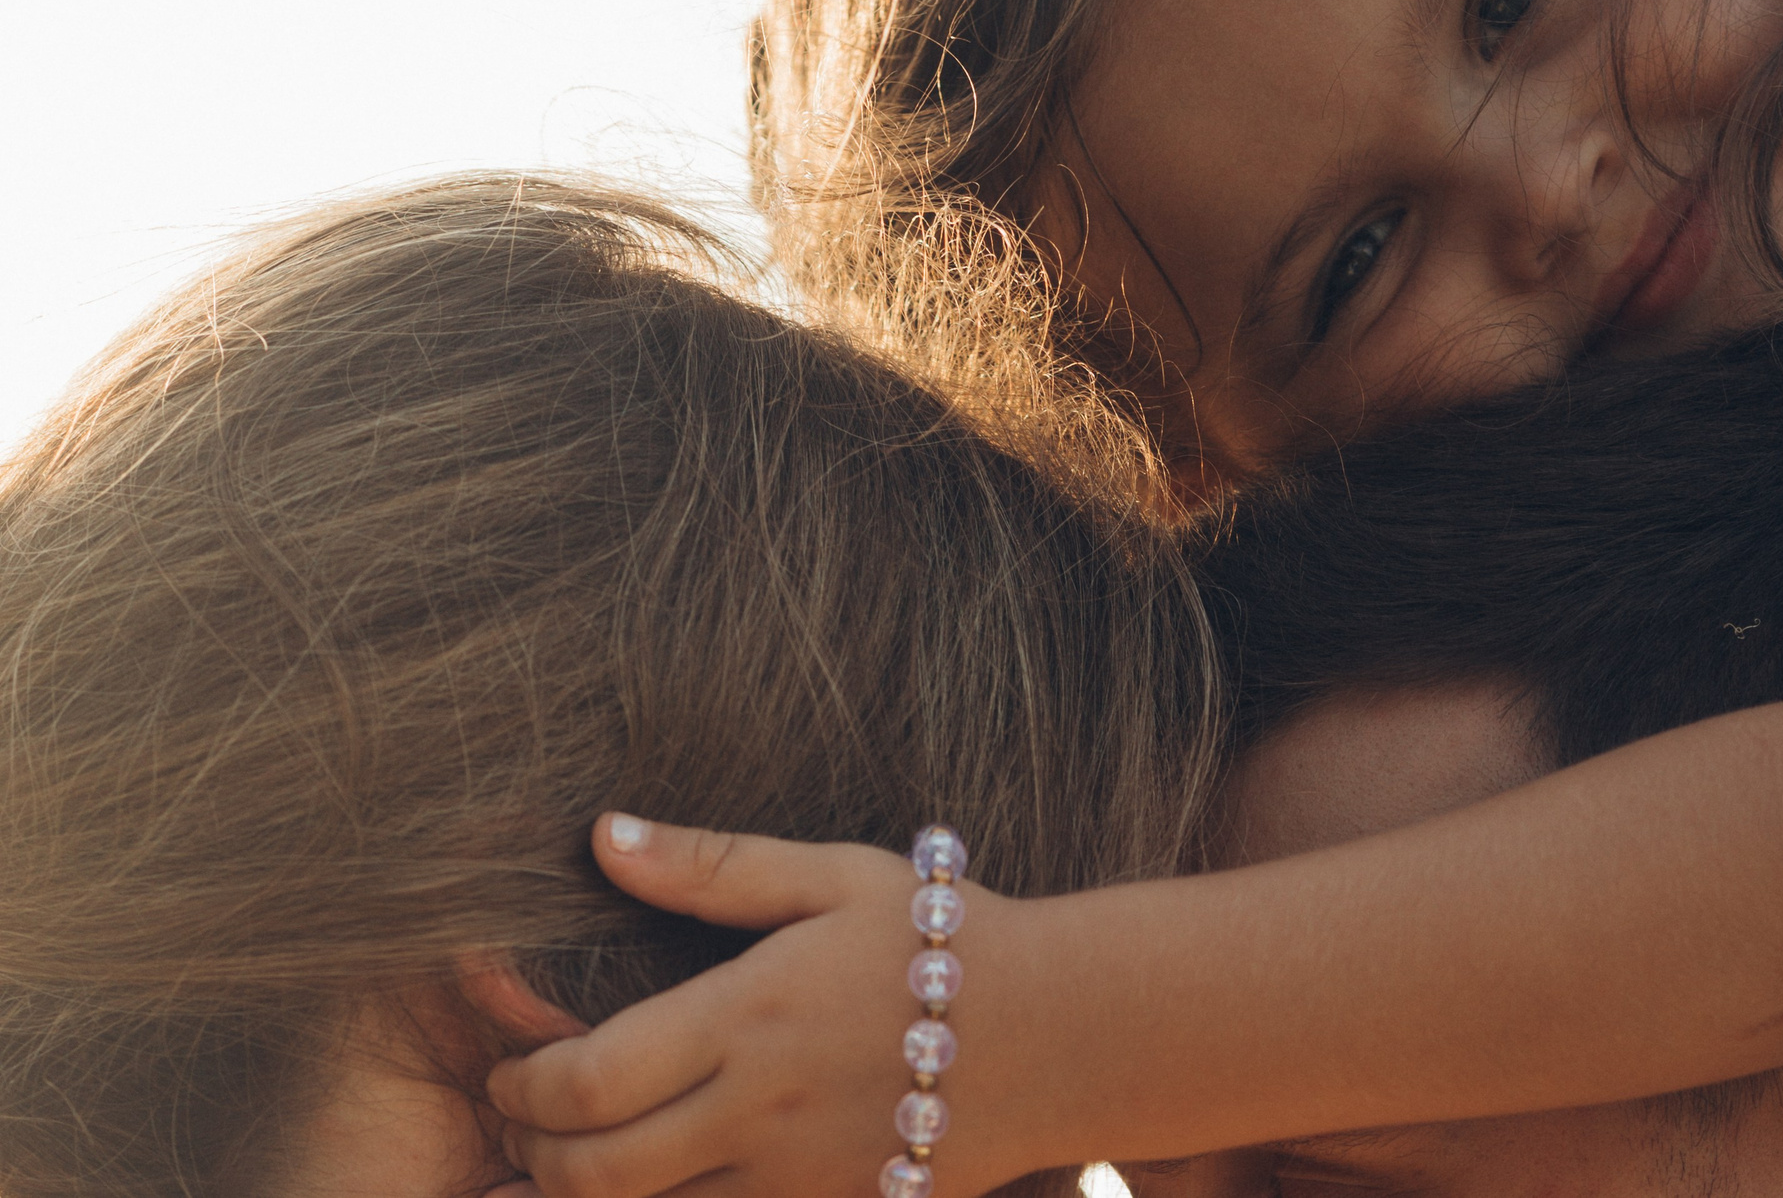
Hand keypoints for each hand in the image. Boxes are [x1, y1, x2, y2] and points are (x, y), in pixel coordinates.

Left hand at [487, 814, 1012, 1197]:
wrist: (1063, 1030)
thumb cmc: (943, 937)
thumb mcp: (833, 876)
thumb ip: (711, 865)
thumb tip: (604, 834)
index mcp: (750, 1015)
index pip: (589, 1080)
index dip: (523, 1088)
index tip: (505, 1073)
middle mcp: (763, 1110)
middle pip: (598, 1172)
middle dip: (534, 1156)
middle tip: (518, 1129)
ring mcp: (798, 1179)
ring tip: (565, 1166)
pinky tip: (653, 1189)